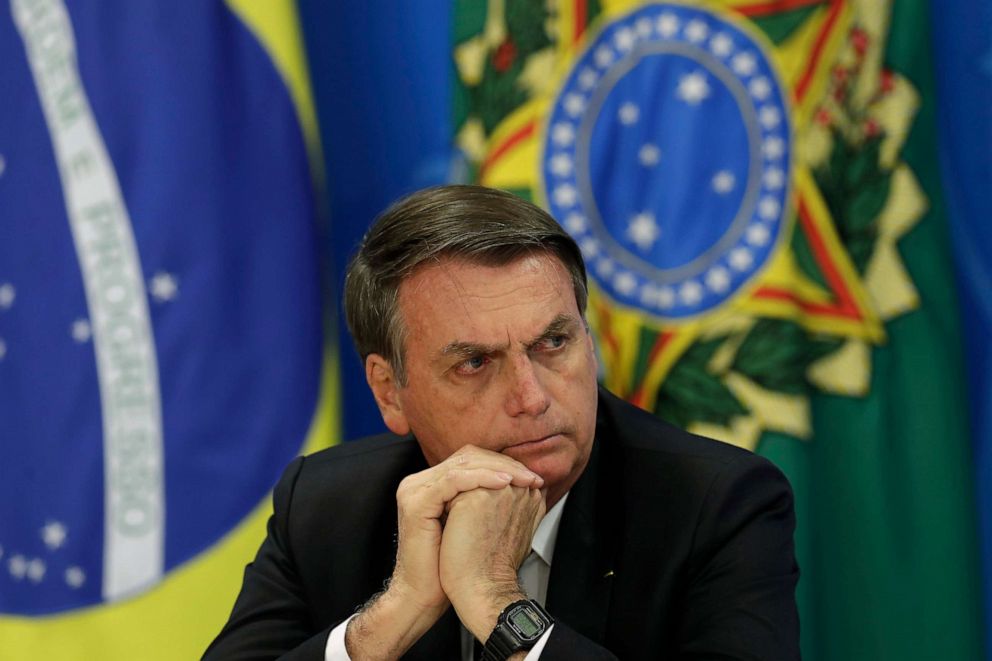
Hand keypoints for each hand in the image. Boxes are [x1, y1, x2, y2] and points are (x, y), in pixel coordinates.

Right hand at [346, 446, 542, 658]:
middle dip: (503, 463)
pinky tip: (503, 483)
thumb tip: (521, 483)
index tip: (530, 475)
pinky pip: (453, 480)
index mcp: (430, 484)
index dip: (501, 463)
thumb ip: (486, 497)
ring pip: (462, 465)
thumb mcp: (471, 521)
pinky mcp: (416, 503)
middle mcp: (418, 482)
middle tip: (531, 475)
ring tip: (523, 478)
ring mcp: (414, 490)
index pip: (469, 459)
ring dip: (498, 469)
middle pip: (466, 457)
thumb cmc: (450, 565)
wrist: (425, 593)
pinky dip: (482, 478)